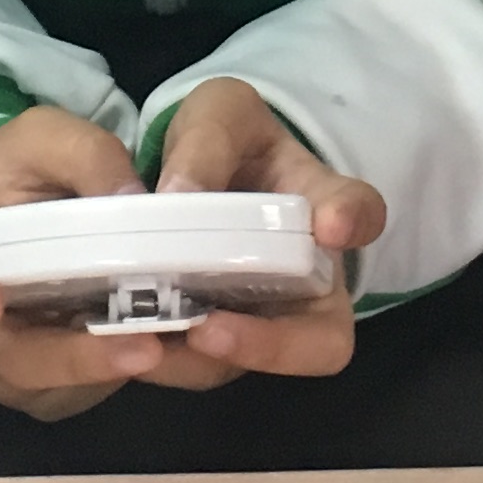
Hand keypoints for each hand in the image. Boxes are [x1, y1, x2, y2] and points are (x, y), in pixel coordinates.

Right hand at [0, 107, 159, 418]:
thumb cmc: (20, 170)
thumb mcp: (48, 138)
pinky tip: (177, 352)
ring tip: (176, 349)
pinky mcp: (52, 385)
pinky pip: (85, 394)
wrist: (25, 208)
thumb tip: (133, 197)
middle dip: (73, 359)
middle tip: (141, 345)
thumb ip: (85, 155)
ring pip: (51, 389)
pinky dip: (130, 378)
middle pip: (6, 360)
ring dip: (112, 375)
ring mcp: (7, 366)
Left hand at [135, 78, 385, 391]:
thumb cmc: (225, 140)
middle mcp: (310, 278)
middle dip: (270, 345)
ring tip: (147, 341)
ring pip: (253, 365)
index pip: (359, 211)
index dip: (353, 222)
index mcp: (321, 204)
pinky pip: (201, 366)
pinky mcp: (218, 341)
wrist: (197, 174)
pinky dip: (165, 361)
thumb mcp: (217, 116)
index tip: (332, 226)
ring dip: (200, 362)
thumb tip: (178, 195)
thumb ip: (206, 142)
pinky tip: (123, 342)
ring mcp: (266, 318)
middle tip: (210, 331)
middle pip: (324, 339)